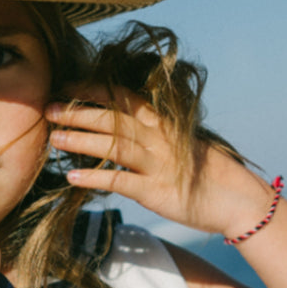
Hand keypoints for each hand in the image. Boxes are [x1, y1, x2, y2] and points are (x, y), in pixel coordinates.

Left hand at [46, 88, 273, 237]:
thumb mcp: (181, 146)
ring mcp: (158, 164)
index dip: (95, 90)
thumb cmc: (208, 174)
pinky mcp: (157, 191)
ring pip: (114, 146)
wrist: (238, 201)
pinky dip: (95, 179)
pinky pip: (120, 182)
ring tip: (54, 139)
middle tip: (48, 109)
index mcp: (164, 124)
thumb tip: (126, 130)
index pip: (125, 98)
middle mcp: (160, 139)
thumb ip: (155, 136)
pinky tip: (72, 177)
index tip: (67, 86)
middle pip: (114, 118)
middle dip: (79, 112)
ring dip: (81, 140)